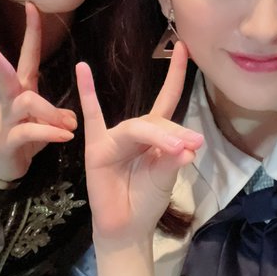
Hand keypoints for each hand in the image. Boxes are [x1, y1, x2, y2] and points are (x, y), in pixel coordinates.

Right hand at [0, 2, 76, 180]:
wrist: (4, 165)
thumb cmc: (25, 135)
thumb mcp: (44, 118)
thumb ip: (58, 112)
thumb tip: (72, 117)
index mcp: (22, 87)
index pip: (27, 54)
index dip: (31, 31)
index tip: (31, 5)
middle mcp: (12, 99)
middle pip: (3, 73)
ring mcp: (8, 119)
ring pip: (26, 102)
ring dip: (52, 111)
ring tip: (70, 126)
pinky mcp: (9, 141)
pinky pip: (29, 131)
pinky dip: (50, 132)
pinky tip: (65, 136)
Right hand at [78, 42, 203, 244]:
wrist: (126, 227)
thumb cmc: (146, 200)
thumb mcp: (165, 179)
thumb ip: (173, 162)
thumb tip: (187, 147)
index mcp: (155, 135)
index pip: (168, 99)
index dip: (176, 75)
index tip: (185, 48)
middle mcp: (135, 132)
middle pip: (156, 121)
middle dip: (174, 133)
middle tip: (192, 146)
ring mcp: (114, 138)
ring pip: (138, 128)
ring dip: (158, 136)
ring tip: (177, 148)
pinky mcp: (97, 149)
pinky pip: (92, 118)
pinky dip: (88, 94)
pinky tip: (84, 71)